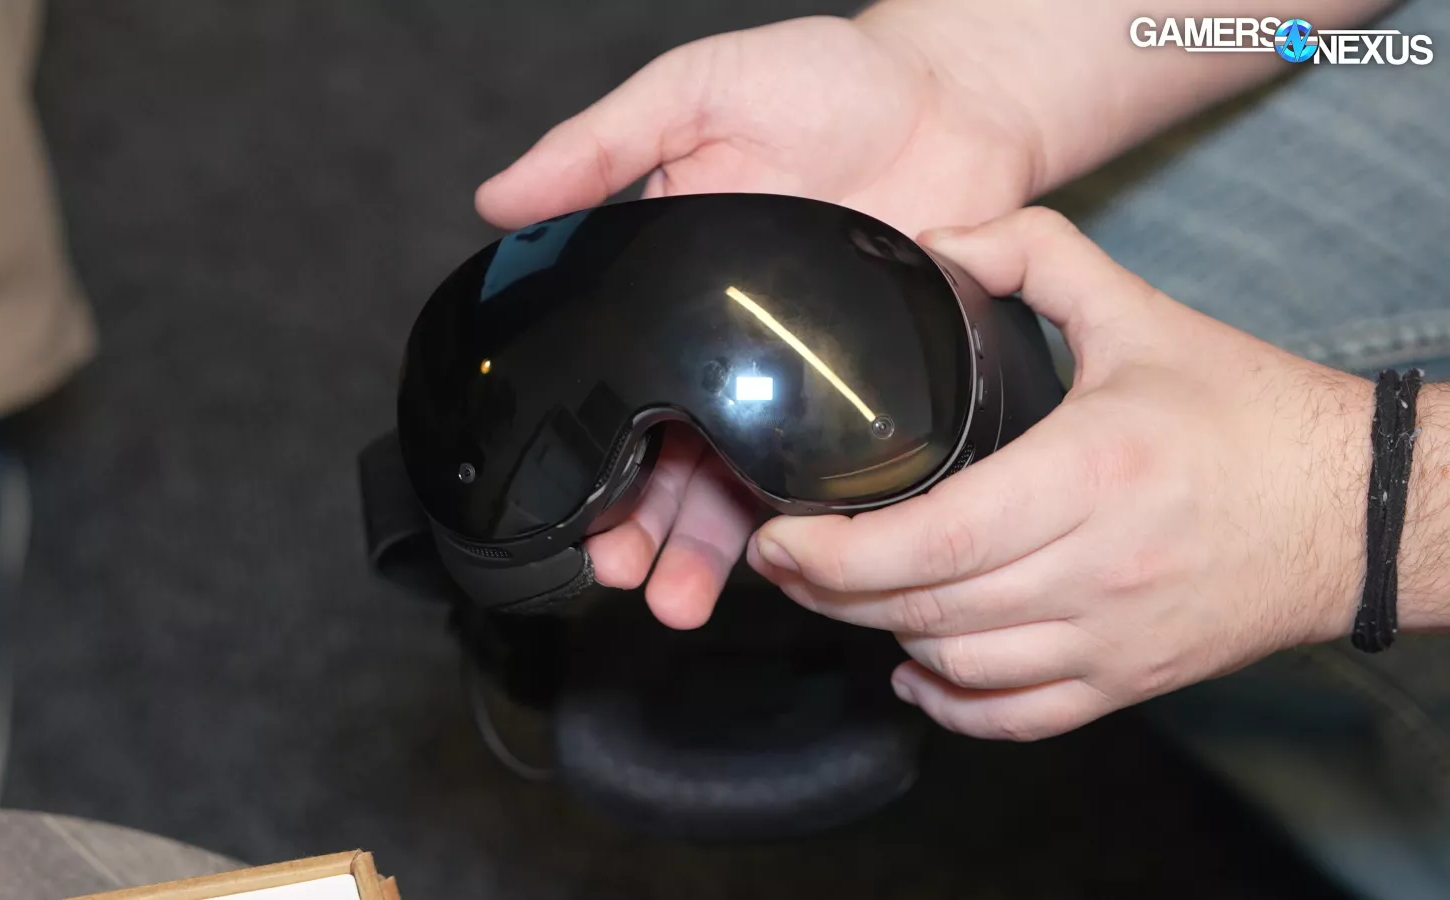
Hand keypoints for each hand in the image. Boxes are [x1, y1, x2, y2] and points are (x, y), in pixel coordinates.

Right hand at [476, 14, 1047, 625]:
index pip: (619, 390)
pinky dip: (811, 520)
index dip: (593, 457)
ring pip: (748, 484)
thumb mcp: (696, 92)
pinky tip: (791, 560)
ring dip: (712, 548)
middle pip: (674, 457)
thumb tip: (496, 199)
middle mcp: (731, 350)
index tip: (576, 515)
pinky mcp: (875, 392)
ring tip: (681, 598)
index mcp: (677, 294)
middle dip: (644, 528)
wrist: (954, 97)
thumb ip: (600, 144)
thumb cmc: (824, 83)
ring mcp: (803, 378)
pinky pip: (836, 472)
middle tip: (630, 578)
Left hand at [746, 207, 1373, 740]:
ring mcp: (1110, 637)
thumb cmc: (1250, 413)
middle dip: (831, 592)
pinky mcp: (1128, 679)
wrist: (1358, 507)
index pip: (931, 541)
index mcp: (1088, 473)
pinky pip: (1018, 718)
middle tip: (783, 560)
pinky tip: (916, 671)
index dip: (834, 554)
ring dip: (883, 634)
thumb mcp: (1141, 314)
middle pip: (924, 608)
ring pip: (959, 664)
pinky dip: (954, 704)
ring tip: (844, 593)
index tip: (778, 537)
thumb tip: (938, 241)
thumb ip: (1037, 255)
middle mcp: (1095, 568)